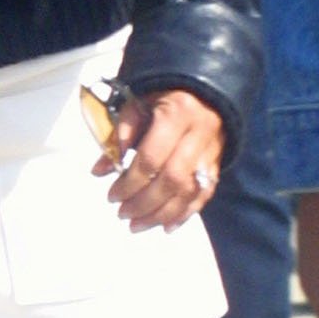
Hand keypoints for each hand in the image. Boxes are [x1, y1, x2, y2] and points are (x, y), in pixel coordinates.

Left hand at [95, 87, 223, 233]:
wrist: (206, 90)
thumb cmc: (163, 95)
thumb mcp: (138, 103)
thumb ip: (119, 135)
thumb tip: (100, 170)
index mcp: (175, 114)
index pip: (151, 158)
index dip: (130, 182)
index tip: (111, 196)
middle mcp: (197, 135)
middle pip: (172, 180)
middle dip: (144, 203)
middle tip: (122, 215)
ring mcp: (211, 152)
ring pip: (189, 191)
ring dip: (162, 214)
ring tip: (137, 226)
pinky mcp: (217, 164)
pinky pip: (205, 194)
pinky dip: (186, 214)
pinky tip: (166, 227)